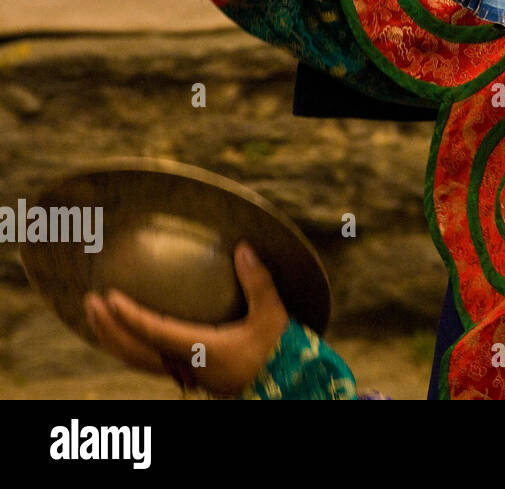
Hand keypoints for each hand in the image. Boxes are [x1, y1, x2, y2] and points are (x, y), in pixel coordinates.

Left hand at [84, 241, 289, 396]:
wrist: (288, 384)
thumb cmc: (279, 349)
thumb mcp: (273, 314)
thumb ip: (257, 281)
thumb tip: (242, 247)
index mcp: (201, 350)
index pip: (154, 334)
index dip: (128, 317)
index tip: (108, 297)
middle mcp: (186, 365)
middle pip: (134, 352)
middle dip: (107, 328)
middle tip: (90, 301)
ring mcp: (185, 373)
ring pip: (137, 361)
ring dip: (114, 339)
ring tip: (99, 316)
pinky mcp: (190, 374)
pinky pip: (148, 362)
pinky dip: (130, 346)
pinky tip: (127, 332)